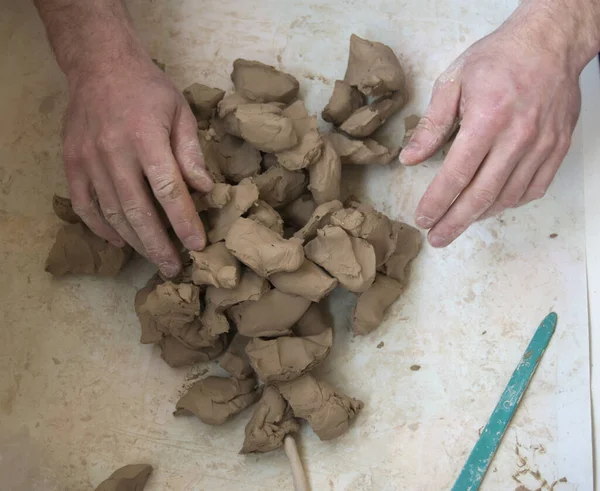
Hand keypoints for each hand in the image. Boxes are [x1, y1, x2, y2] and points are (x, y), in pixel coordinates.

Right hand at [62, 55, 212, 276]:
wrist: (99, 65)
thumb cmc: (147, 89)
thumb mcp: (180, 111)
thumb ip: (190, 152)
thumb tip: (204, 189)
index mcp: (145, 137)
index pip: (168, 190)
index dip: (184, 222)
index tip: (197, 245)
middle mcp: (114, 152)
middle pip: (138, 211)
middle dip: (158, 245)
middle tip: (173, 268)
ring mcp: (88, 159)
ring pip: (112, 213)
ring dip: (134, 241)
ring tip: (153, 259)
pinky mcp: (71, 162)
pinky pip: (84, 205)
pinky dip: (100, 227)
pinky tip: (119, 241)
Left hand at [399, 10, 582, 246]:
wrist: (551, 42)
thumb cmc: (499, 58)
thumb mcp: (454, 81)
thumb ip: (431, 125)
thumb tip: (409, 158)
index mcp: (487, 119)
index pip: (456, 175)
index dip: (437, 202)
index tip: (422, 219)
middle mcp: (517, 137)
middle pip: (482, 195)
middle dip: (455, 222)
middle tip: (437, 238)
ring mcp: (542, 145)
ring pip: (508, 196)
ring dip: (480, 216)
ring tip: (459, 223)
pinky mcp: (558, 148)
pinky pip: (534, 189)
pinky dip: (511, 203)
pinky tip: (492, 206)